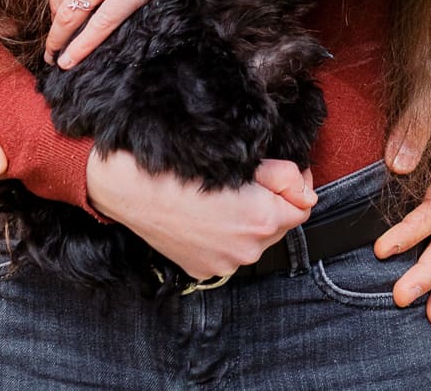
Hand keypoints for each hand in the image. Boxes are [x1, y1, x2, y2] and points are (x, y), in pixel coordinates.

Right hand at [86, 151, 315, 281]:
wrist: (127, 187)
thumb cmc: (176, 167)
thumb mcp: (235, 160)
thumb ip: (279, 175)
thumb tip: (303, 188)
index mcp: (260, 219)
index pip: (302, 206)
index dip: (295, 184)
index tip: (281, 170)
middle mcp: (247, 250)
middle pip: (280, 224)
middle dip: (272, 201)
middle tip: (248, 177)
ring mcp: (225, 265)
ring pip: (255, 239)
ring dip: (249, 219)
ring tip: (222, 195)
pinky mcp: (204, 270)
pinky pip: (229, 251)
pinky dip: (226, 234)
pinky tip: (206, 214)